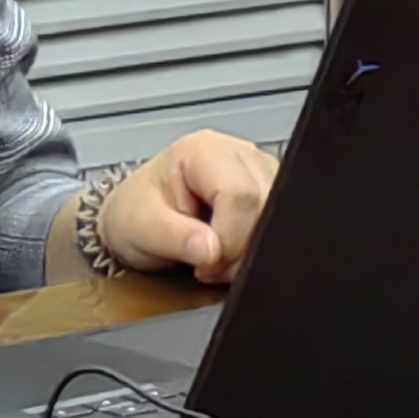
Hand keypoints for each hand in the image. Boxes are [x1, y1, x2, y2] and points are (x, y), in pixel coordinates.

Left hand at [95, 130, 278, 285]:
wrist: (139, 218)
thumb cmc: (137, 213)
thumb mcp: (141, 228)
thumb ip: (175, 238)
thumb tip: (211, 250)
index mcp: (203, 150)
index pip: (239, 194)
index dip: (229, 239)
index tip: (207, 265)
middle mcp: (237, 153)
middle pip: (266, 204)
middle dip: (242, 248)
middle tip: (211, 267)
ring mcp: (258, 170)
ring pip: (279, 215)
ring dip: (252, 248)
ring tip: (218, 259)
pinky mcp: (269, 191)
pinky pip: (280, 222)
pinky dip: (258, 245)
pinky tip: (233, 252)